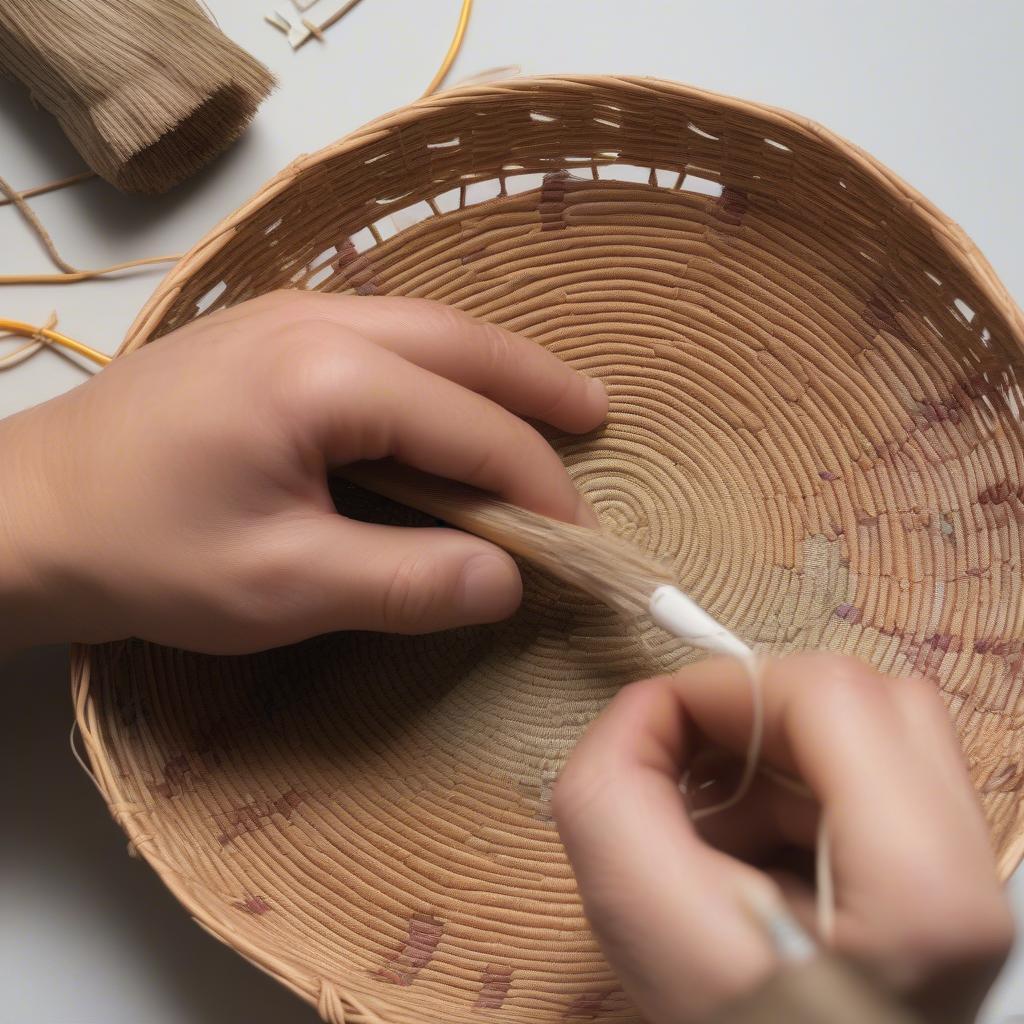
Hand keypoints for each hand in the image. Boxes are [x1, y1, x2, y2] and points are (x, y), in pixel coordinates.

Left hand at [0, 292, 605, 652]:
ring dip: (490, 365)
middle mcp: (315, 321)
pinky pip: (380, 331)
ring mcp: (284, 313)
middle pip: (460, 343)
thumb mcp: (285, 589)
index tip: (575, 542)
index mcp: (326, 378)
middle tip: (596, 414)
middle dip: (536, 383)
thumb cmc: (146, 554)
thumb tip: (508, 581)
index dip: (535, 486)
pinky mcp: (263, 329)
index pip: (470, 428)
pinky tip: (447, 391)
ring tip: (547, 398)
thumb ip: (409, 583)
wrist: (22, 514)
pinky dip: (436, 363)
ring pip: (423, 325)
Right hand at [553, 654, 1013, 1023]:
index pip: (834, 695)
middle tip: (691, 773)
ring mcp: (973, 883)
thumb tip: (646, 707)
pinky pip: (876, 784)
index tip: (653, 729)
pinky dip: (801, 798)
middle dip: (758, 720)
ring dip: (778, 762)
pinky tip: (757, 860)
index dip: (725, 689)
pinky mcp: (950, 885)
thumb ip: (611, 793)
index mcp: (924, 896)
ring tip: (721, 833)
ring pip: (875, 736)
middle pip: (870, 701)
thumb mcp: (642, 931)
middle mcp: (976, 880)